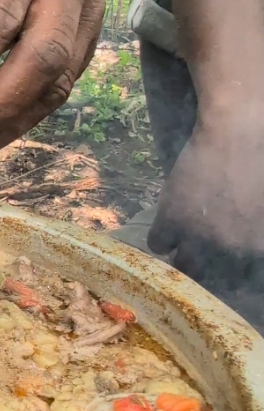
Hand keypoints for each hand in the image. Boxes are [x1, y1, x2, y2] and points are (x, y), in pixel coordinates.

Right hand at [149, 120, 263, 265]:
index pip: (241, 278)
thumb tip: (247, 245)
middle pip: (210, 278)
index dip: (230, 271)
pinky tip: (166, 228)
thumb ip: (256, 232)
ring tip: (181, 249)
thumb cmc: (263, 161)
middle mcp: (229, 249)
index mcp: (257, 246)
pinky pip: (157, 243)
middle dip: (206, 272)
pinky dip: (160, 238)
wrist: (239, 131)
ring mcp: (198, 236)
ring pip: (183, 266)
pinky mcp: (171, 219)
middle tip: (201, 261)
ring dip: (182, 259)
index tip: (224, 264)